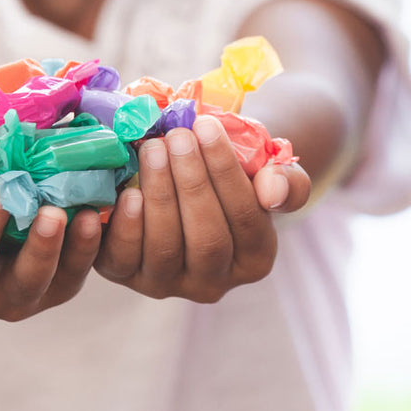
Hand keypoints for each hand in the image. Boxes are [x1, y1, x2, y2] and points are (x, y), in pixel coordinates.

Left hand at [94, 115, 310, 302]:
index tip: (208, 127)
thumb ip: (285, 182)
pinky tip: (129, 191)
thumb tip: (273, 193)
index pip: (246, 220)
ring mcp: (169, 283)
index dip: (227, 173)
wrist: (187, 182)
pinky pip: (125, 260)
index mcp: (255, 260)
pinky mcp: (128, 276)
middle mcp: (214, 283)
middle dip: (192, 182)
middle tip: (178, 136)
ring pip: (165, 249)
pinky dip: (126, 226)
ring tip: (153, 148)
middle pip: (207, 240)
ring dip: (159, 194)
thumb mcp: (266, 173)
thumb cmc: (234, 175)